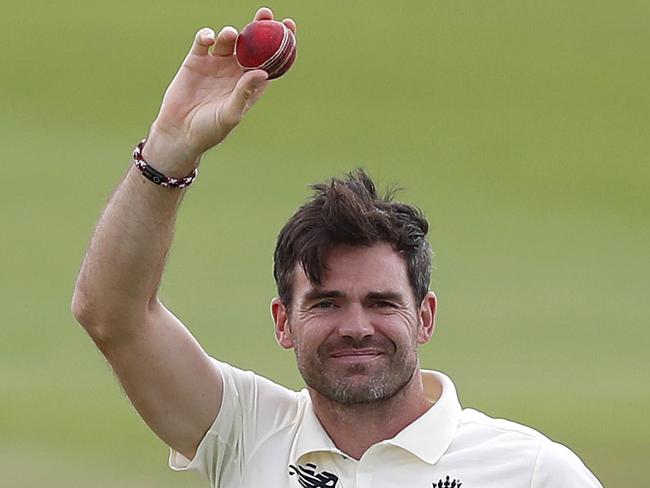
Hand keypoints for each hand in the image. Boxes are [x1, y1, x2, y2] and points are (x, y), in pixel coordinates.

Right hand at [144, 8, 296, 169]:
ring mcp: (216, 65)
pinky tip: (208, 38)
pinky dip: (206, 36)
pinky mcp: (196, 62)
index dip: (281, 43)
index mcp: (250, 85)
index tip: (289, 26)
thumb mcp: (230, 114)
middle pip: (252, 45)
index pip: (270, 60)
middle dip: (260, 27)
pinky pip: (203, 42)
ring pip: (228, 40)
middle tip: (266, 14)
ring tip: (230, 35)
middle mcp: (235, 72)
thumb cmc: (210, 130)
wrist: (180, 133)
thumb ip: (244, 93)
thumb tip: (263, 72)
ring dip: (231, 34)